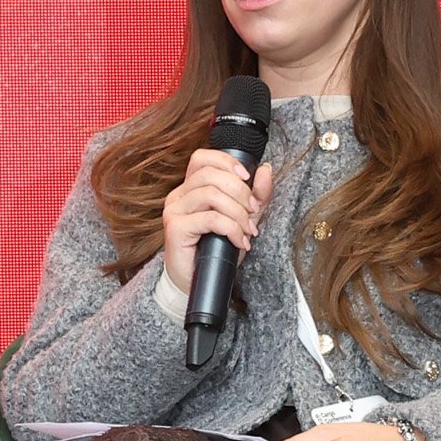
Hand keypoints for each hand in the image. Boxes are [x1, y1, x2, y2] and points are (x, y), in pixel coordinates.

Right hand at [162, 150, 273, 291]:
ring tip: (248, 231)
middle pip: (210, 175)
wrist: (196, 282)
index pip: (202, 158)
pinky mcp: (176, 228)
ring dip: (238, 213)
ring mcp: (174, 211)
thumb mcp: (242, 218)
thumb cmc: (215, 251)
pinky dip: (231, 228)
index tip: (247, 178)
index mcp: (190, 188)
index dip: (226, 162)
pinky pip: (210, 218)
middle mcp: (178, 196)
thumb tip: (265, 170)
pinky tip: (239, 241)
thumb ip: (255, 195)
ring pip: (212, 195)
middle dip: (240, 192)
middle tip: (253, 212)